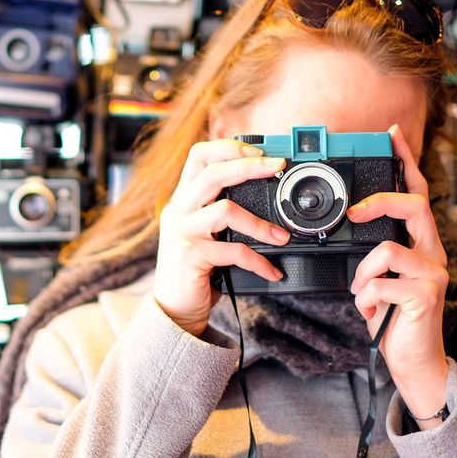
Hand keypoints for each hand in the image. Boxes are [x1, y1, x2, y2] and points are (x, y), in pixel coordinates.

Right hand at [154, 139, 290, 336]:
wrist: (174, 309)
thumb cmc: (194, 268)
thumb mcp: (203, 231)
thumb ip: (219, 209)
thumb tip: (263, 189)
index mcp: (182, 199)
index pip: (198, 155)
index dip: (229, 148)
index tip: (259, 153)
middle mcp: (178, 211)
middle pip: (212, 172)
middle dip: (250, 166)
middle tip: (278, 167)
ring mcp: (182, 233)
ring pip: (225, 210)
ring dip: (260, 224)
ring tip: (282, 236)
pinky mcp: (190, 257)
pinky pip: (233, 251)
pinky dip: (258, 261)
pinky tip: (271, 270)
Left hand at [346, 124, 449, 429]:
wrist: (413, 361)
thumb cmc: (393, 318)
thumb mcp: (379, 278)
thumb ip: (374, 252)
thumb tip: (351, 229)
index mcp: (420, 244)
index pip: (417, 193)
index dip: (406, 163)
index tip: (392, 136)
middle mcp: (432, 254)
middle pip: (414, 206)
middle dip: (380, 203)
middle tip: (354, 213)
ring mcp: (433, 273)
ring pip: (388, 249)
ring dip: (364, 273)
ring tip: (364, 294)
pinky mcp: (426, 296)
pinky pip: (381, 282)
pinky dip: (366, 297)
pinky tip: (371, 311)